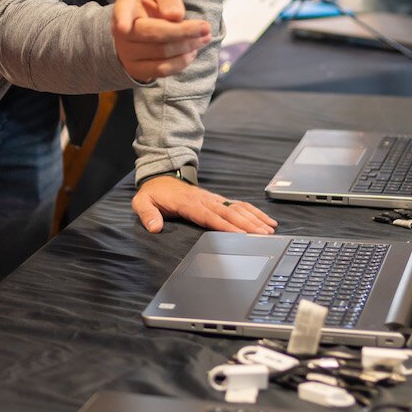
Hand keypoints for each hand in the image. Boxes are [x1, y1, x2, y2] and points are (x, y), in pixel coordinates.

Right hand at [111, 0, 211, 83]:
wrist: (140, 28)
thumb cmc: (151, 6)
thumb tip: (176, 16)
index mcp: (126, 5)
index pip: (121, 11)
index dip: (122, 18)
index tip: (123, 27)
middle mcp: (121, 31)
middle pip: (152, 34)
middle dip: (183, 32)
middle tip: (205, 27)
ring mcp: (126, 53)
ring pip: (161, 53)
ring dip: (188, 46)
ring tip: (204, 38)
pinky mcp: (136, 70)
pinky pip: (162, 70)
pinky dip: (182, 61)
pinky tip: (192, 51)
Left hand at [132, 175, 277, 235]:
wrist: (160, 176)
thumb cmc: (154, 193)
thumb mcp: (142, 202)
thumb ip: (147, 214)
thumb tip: (154, 228)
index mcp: (187, 203)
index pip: (209, 216)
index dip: (225, 225)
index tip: (240, 234)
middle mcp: (204, 200)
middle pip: (228, 213)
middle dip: (247, 225)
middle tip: (263, 236)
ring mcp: (213, 199)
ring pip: (237, 208)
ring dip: (254, 219)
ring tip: (269, 231)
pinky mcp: (218, 200)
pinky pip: (238, 205)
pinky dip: (254, 213)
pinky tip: (266, 221)